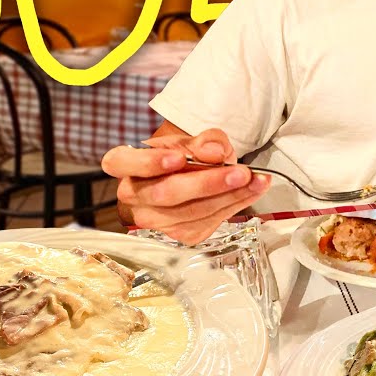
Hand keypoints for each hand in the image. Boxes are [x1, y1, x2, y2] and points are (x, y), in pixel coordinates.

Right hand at [101, 128, 270, 244]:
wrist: (191, 175)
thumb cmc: (184, 156)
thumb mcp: (192, 140)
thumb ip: (204, 141)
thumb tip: (213, 152)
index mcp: (125, 165)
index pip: (120, 163)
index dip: (149, 162)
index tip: (179, 157)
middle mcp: (133, 196)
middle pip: (166, 193)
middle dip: (207, 183)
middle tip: (239, 172)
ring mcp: (154, 220)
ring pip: (190, 212)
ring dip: (229, 196)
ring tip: (255, 180)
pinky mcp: (179, 234)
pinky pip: (207, 222)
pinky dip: (233, 205)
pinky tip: (250, 191)